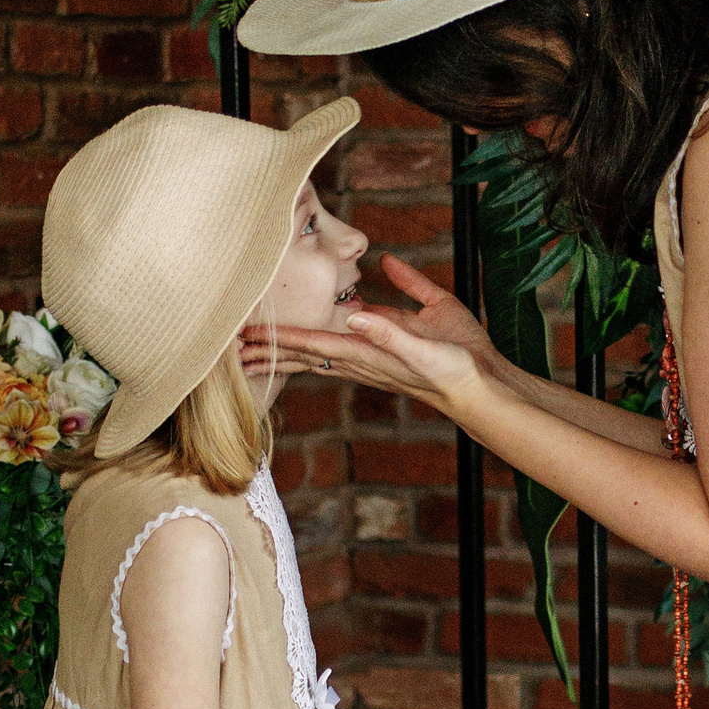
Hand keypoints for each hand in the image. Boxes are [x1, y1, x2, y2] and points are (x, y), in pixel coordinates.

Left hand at [265, 254, 496, 420]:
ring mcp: (369, 361)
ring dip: (283, 352)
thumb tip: (357, 316)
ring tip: (254, 350)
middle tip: (228, 347)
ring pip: (315, 355)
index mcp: (368, 353)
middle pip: (304, 355)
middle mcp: (361, 360)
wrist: (479, 392)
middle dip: (268, 351)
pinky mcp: (381, 357)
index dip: (278, 337)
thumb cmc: (457, 368)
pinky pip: (335, 352)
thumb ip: (393, 330)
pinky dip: (312, 347)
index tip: (244, 334)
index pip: (312, 343)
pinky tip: (307, 342)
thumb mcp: (427, 344)